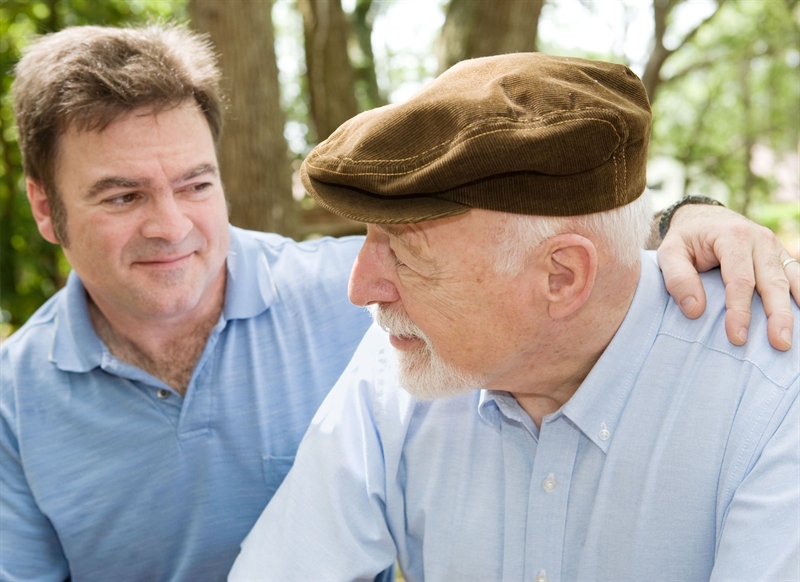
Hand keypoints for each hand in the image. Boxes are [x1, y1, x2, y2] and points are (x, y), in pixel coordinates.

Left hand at [657, 204, 797, 350]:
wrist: (702, 218)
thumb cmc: (685, 240)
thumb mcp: (669, 253)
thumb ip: (678, 279)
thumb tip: (695, 310)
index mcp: (733, 236)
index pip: (740, 280)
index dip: (740, 310)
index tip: (737, 337)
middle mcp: (760, 239)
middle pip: (773, 282)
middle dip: (777, 315)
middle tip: (779, 344)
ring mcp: (774, 248)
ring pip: (791, 281)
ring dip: (794, 311)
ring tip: (791, 338)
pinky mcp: (781, 257)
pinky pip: (797, 277)